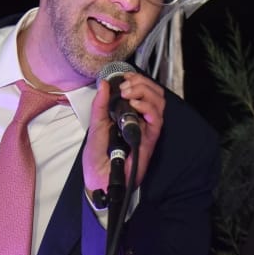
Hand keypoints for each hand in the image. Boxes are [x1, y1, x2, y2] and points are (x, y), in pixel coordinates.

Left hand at [83, 72, 164, 192]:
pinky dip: (148, 108)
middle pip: (153, 93)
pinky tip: (136, 105)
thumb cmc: (97, 156)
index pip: (140, 90)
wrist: (100, 179)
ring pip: (158, 102)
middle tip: (125, 85)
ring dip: (145, 92)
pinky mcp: (150, 139)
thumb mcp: (95, 126)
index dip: (136, 79)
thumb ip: (100, 105)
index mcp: (127, 114)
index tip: (124, 76)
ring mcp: (146, 129)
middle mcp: (139, 119)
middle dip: (141, 83)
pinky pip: (157, 120)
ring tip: (129, 93)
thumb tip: (104, 83)